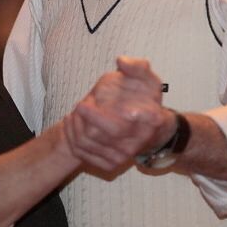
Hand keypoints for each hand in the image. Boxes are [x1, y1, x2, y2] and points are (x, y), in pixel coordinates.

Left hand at [64, 56, 172, 171]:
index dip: (133, 112)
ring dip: (78, 127)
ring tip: (74, 113)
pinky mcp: (112, 164)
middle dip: (93, 117)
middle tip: (80, 105)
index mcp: (153, 117)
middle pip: (114, 130)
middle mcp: (141, 139)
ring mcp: (126, 154)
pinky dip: (74, 140)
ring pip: (94, 142)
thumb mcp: (148, 80)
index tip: (115, 104)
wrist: (149, 132)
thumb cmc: (146, 101)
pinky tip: (73, 126)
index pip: (146, 116)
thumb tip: (121, 61)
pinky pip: (87, 154)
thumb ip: (137, 67)